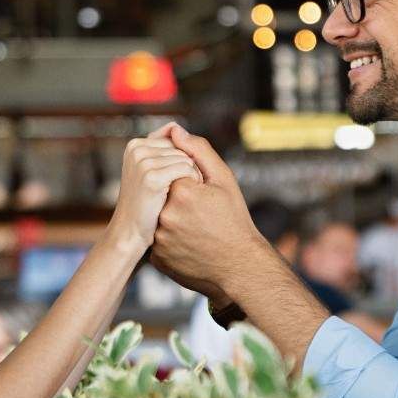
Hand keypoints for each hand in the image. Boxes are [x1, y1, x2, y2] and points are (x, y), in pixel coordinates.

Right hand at [106, 126, 201, 254]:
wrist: (129, 233)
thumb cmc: (144, 205)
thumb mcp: (150, 172)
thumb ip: (163, 149)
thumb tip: (176, 126)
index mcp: (135, 145)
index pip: (175, 139)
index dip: (181, 160)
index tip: (171, 181)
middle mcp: (137, 149)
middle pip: (182, 148)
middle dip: (187, 167)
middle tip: (175, 190)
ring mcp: (143, 162)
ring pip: (186, 159)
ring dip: (190, 177)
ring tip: (176, 195)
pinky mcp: (152, 177)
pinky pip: (186, 169)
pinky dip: (191, 183)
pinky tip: (181, 197)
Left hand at [149, 125, 268, 302]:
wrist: (240, 267)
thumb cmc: (235, 222)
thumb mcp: (224, 181)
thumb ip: (198, 152)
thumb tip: (175, 130)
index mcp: (182, 192)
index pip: (172, 172)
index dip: (190, 181)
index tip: (204, 197)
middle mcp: (165, 215)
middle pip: (163, 194)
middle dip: (179, 200)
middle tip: (201, 215)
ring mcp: (159, 239)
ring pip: (158, 216)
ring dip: (173, 218)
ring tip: (196, 230)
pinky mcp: (156, 257)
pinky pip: (157, 237)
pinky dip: (169, 238)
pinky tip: (189, 242)